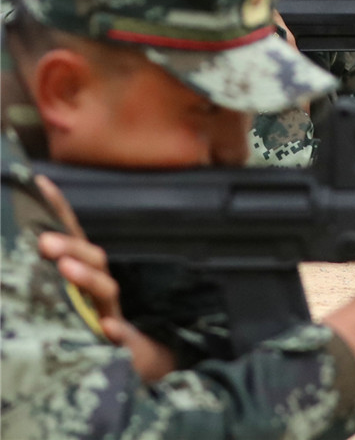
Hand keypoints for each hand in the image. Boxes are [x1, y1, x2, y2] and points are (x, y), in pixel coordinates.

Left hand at [34, 175, 175, 380]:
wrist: (136, 362)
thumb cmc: (90, 327)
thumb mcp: (64, 299)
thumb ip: (48, 273)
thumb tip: (27, 241)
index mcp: (83, 275)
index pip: (71, 235)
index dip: (57, 208)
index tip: (39, 182)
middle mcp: (98, 290)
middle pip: (91, 259)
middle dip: (70, 246)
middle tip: (44, 242)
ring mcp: (112, 315)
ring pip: (105, 292)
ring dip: (88, 279)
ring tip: (67, 270)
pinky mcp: (123, 345)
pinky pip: (123, 338)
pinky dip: (117, 332)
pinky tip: (108, 328)